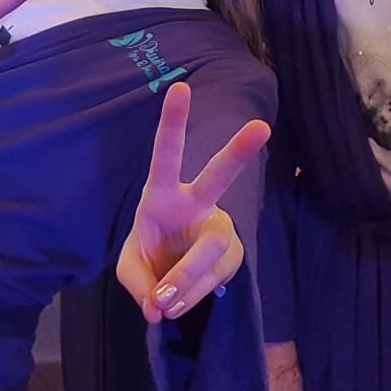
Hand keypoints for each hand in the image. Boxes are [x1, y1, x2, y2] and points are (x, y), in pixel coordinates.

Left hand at [116, 82, 270, 324]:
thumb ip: (138, 284)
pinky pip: (215, 278)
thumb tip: (161, 302)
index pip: (166, 154)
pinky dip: (192, 296)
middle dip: (239, 151)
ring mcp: (219, 228)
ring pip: (210, 250)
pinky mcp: (233, 255)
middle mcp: (196, 203)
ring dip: (185, 280)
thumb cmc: (148, 257)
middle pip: (218, 176)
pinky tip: (177, 304)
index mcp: (162, 194)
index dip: (173, 122)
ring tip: (164, 302)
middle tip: (261, 127)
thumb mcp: (129, 270)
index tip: (180, 87)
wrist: (172, 280)